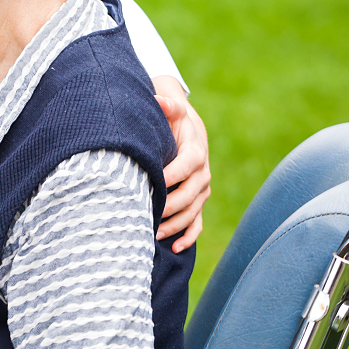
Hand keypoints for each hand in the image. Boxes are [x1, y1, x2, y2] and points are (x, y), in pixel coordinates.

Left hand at [153, 78, 210, 252]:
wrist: (190, 132)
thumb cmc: (175, 122)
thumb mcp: (173, 111)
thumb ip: (167, 105)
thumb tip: (158, 99)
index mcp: (195, 153)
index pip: (182, 168)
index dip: (168, 177)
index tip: (150, 185)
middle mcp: (202, 175)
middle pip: (188, 196)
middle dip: (169, 207)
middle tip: (147, 215)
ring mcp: (201, 191)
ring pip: (191, 213)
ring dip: (174, 226)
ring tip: (154, 234)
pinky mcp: (198, 202)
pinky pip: (197, 223)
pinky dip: (188, 236)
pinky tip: (175, 248)